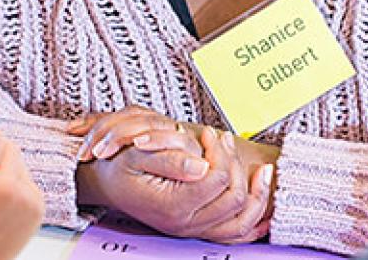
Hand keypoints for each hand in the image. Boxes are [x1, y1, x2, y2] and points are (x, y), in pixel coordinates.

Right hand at [72, 113, 275, 243]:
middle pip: (233, 198)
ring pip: (241, 219)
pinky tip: (262, 202)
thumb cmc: (118, 166)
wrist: (106, 185)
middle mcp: (185, 223)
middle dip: (235, 164)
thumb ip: (169, 157)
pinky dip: (254, 219)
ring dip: (256, 194)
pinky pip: (235, 233)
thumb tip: (201, 164)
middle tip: (224, 141)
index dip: (219, 152)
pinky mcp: (197, 228)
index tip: (209, 134)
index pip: (216, 179)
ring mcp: (192, 229)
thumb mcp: (135, 153)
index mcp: (171, 205)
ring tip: (262, 172)